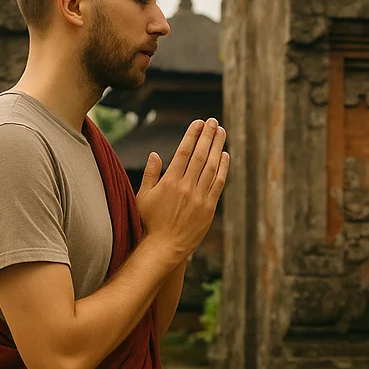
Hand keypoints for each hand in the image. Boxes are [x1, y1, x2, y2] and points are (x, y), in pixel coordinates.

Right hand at [136, 118, 228, 263]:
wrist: (165, 247)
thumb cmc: (150, 222)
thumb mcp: (144, 197)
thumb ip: (150, 175)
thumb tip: (154, 154)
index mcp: (170, 182)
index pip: (184, 152)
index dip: (192, 135)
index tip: (199, 123)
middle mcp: (186, 187)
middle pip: (200, 155)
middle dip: (208, 136)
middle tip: (214, 121)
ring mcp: (199, 197)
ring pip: (211, 167)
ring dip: (217, 147)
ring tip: (221, 132)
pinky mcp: (209, 208)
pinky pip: (218, 184)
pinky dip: (223, 168)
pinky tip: (225, 155)